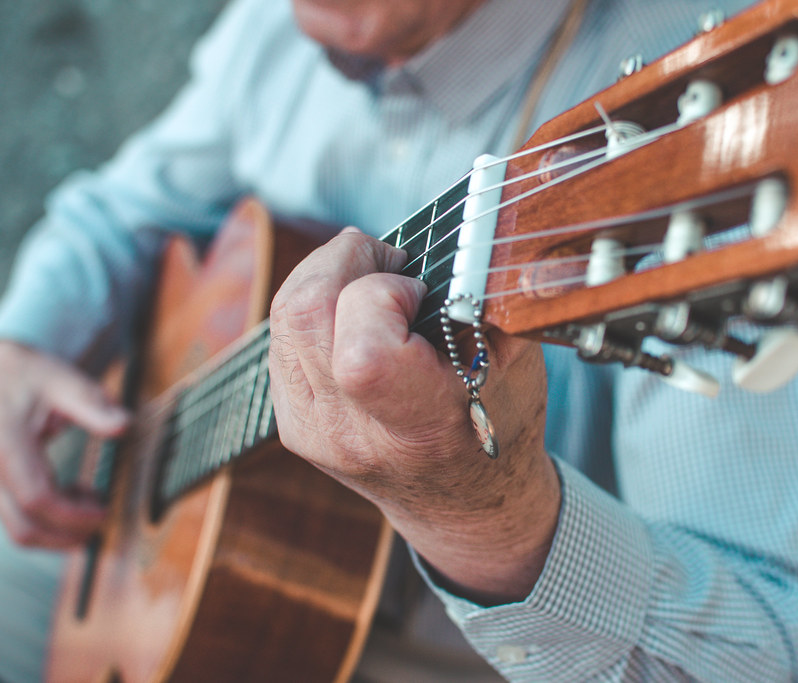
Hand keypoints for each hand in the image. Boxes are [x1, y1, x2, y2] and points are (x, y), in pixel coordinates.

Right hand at [0, 341, 129, 548]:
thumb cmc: (36, 378)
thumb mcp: (68, 383)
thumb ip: (93, 406)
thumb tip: (124, 425)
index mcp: (7, 446)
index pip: (36, 498)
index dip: (73, 515)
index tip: (105, 512)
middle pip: (24, 528)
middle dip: (69, 534)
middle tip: (105, 518)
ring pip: (20, 532)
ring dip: (61, 532)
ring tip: (94, 500)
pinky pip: (20, 522)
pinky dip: (52, 522)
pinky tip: (79, 495)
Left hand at [268, 230, 560, 603]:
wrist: (465, 502)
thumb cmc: (499, 421)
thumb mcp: (516, 361)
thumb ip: (486, 299)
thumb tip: (462, 241)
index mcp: (416, 425)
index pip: (361, 351)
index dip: (384, 294)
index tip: (419, 293)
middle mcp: (350, 432)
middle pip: (304, 312)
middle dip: (344, 259)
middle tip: (388, 260)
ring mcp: (311, 429)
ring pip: (284, 316)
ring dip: (324, 275)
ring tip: (371, 279)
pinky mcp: (291, 420)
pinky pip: (282, 337)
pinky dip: (314, 306)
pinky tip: (351, 313)